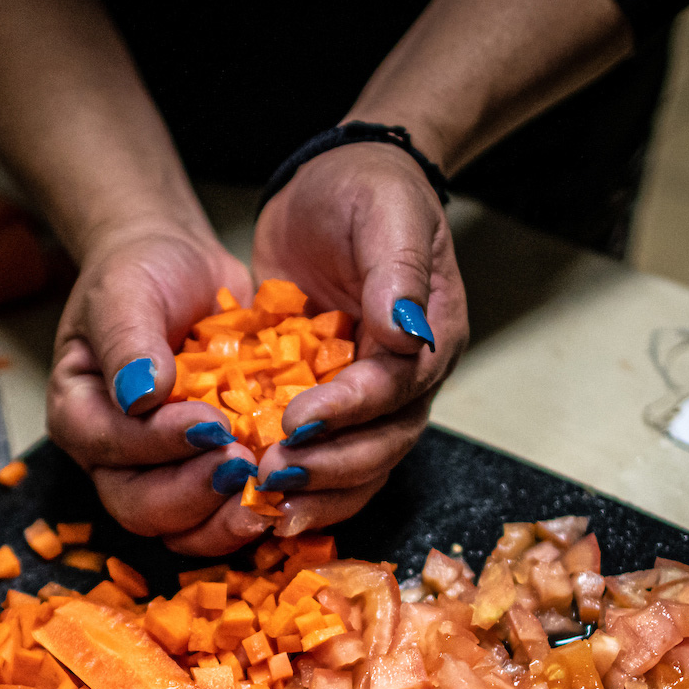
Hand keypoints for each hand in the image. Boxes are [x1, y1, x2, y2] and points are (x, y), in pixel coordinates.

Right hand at [47, 219, 262, 553]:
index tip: (210, 422)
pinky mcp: (207, 474)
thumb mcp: (125, 293)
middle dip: (196, 494)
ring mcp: (163, 474)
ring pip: (184, 528)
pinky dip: (257, 509)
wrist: (180, 269)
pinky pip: (226, 514)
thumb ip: (129, 342)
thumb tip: (143, 396)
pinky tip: (290, 494)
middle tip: (246, 465)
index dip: (159, 444)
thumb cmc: (140, 275)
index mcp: (81, 416)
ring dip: (227, 519)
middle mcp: (115, 459)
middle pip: (142, 508)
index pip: (111, 448)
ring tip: (270, 492)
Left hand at [250, 140, 465, 535]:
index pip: (396, 389)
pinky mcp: (328, 398)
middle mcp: (407, 377)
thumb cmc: (368, 189)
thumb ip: (396, 271)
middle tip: (271, 476)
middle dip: (329, 467)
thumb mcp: (387, 214)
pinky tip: (256, 500)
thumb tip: (403, 330)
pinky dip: (296, 482)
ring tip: (265, 505)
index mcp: (431, 335)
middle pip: (382, 445)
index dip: (349, 412)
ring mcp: (369, 395)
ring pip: (357, 466)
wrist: (336, 182)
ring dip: (315, 491)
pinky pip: (323, 456)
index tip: (298, 422)